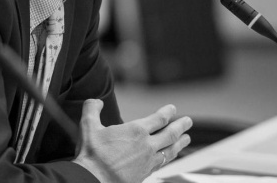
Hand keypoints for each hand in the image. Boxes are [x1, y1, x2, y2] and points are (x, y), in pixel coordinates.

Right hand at [73, 99, 191, 182]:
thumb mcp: (88, 126)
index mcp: (136, 131)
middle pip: (170, 133)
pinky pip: (162, 163)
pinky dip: (169, 157)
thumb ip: (92, 109)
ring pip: (170, 150)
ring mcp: (148, 161)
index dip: (168, 112)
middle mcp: (146, 145)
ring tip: (186, 139)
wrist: (93, 181)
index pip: (159, 118)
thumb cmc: (92, 155)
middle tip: (188, 122)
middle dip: (181, 126)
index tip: (173, 109)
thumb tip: (95, 102)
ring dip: (180, 143)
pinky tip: (169, 156)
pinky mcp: (145, 173)